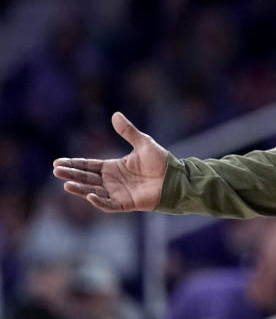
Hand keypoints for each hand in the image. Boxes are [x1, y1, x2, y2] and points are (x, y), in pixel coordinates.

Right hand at [52, 112, 166, 211]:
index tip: (57, 162)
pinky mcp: (126, 204)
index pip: (88, 166)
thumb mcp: (143, 143)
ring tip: (66, 184)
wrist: (176, 177)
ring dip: (80, 188)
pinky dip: (99, 201)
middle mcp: (112, 181)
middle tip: (56, 171)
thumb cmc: (161, 161)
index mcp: (113, 167)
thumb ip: (128, 131)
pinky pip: (109, 204)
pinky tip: (90, 195)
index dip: (74, 164)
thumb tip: (115, 114)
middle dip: (71, 175)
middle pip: (86, 178)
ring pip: (93, 191)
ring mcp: (118, 193)